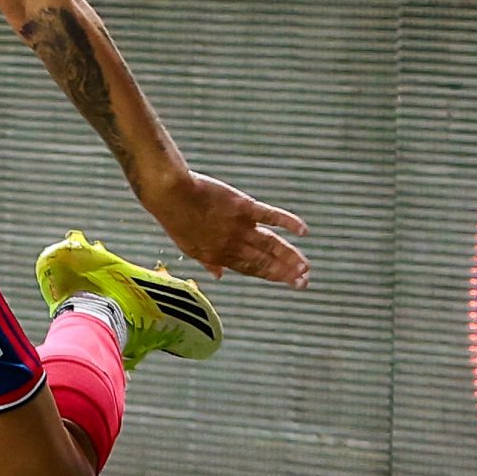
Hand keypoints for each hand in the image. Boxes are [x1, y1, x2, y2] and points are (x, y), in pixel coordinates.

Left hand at [139, 168, 309, 288]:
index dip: (272, 276)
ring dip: (290, 256)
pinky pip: (270, 216)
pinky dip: (288, 223)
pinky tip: (304, 231)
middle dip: (286, 272)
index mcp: (219, 256)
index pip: (252, 269)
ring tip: (306, 266)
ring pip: (271, 244)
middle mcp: (233, 245)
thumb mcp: (188, 246)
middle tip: (304, 281)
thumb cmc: (177, 217)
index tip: (288, 282)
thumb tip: (219, 275)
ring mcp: (239, 227)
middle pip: (265, 261)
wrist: (170, 194)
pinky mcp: (243, 207)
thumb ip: (209, 261)